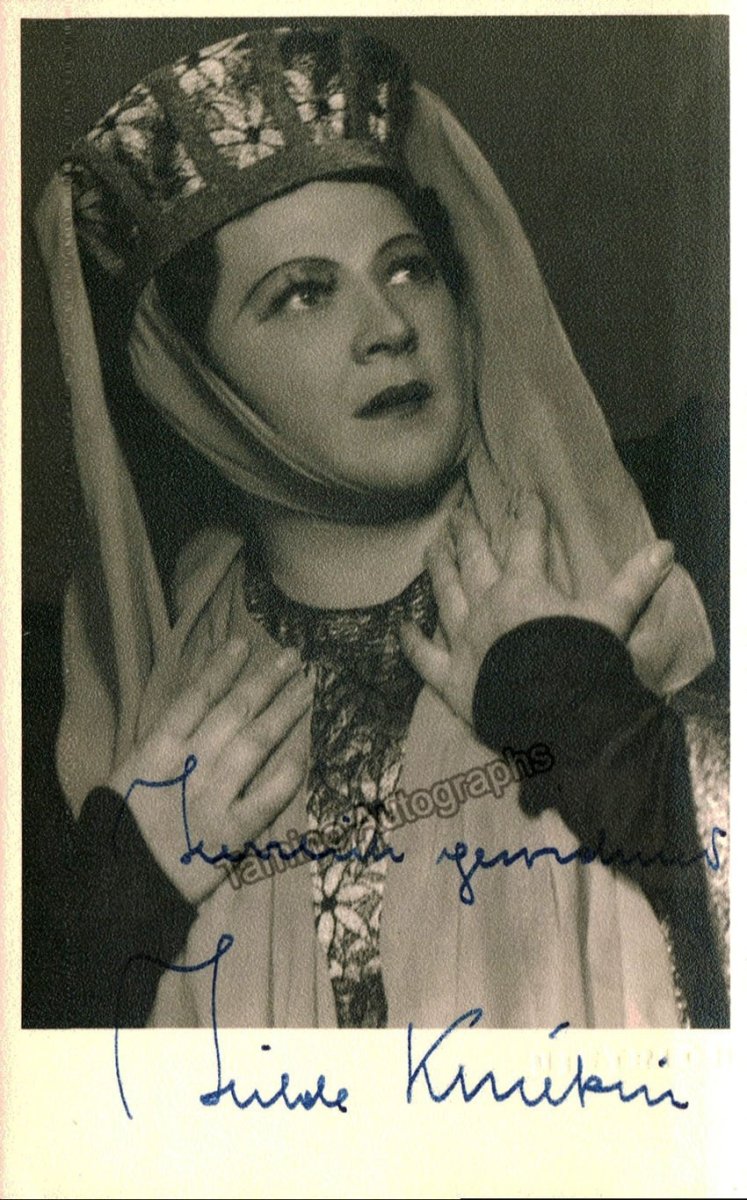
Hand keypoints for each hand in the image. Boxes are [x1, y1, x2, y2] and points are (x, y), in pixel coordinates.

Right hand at [108, 637, 313, 904]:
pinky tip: (304, 749)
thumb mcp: (129, 774)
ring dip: (283, 712)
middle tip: (292, 657)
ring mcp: (211, 798)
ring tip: (306, 687)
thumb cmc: (121, 829)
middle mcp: (187, 766)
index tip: (244, 643)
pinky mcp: (230, 834)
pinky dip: (287, 773)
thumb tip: (194, 705)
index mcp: (156, 749)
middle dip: (265, 680)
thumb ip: (163, 742)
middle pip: (234, 711)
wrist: (117, 891)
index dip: (221, 667)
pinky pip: (267, 798)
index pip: (194, 696)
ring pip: (255, 743)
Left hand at [401, 491, 674, 724]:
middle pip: (473, 561)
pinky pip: (424, 656)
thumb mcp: (611, 617)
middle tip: (458, 514)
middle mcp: (486, 606)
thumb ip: (634, 581)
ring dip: (438, 569)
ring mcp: (462, 640)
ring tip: (431, 546)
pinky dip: (412, 642)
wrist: (556, 714)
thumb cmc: (582, 661)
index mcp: (523, 588)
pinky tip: (402, 626)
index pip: (526, 540)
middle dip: (467, 534)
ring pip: (444, 595)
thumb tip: (666, 546)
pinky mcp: (449, 677)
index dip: (527, 515)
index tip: (524, 494)